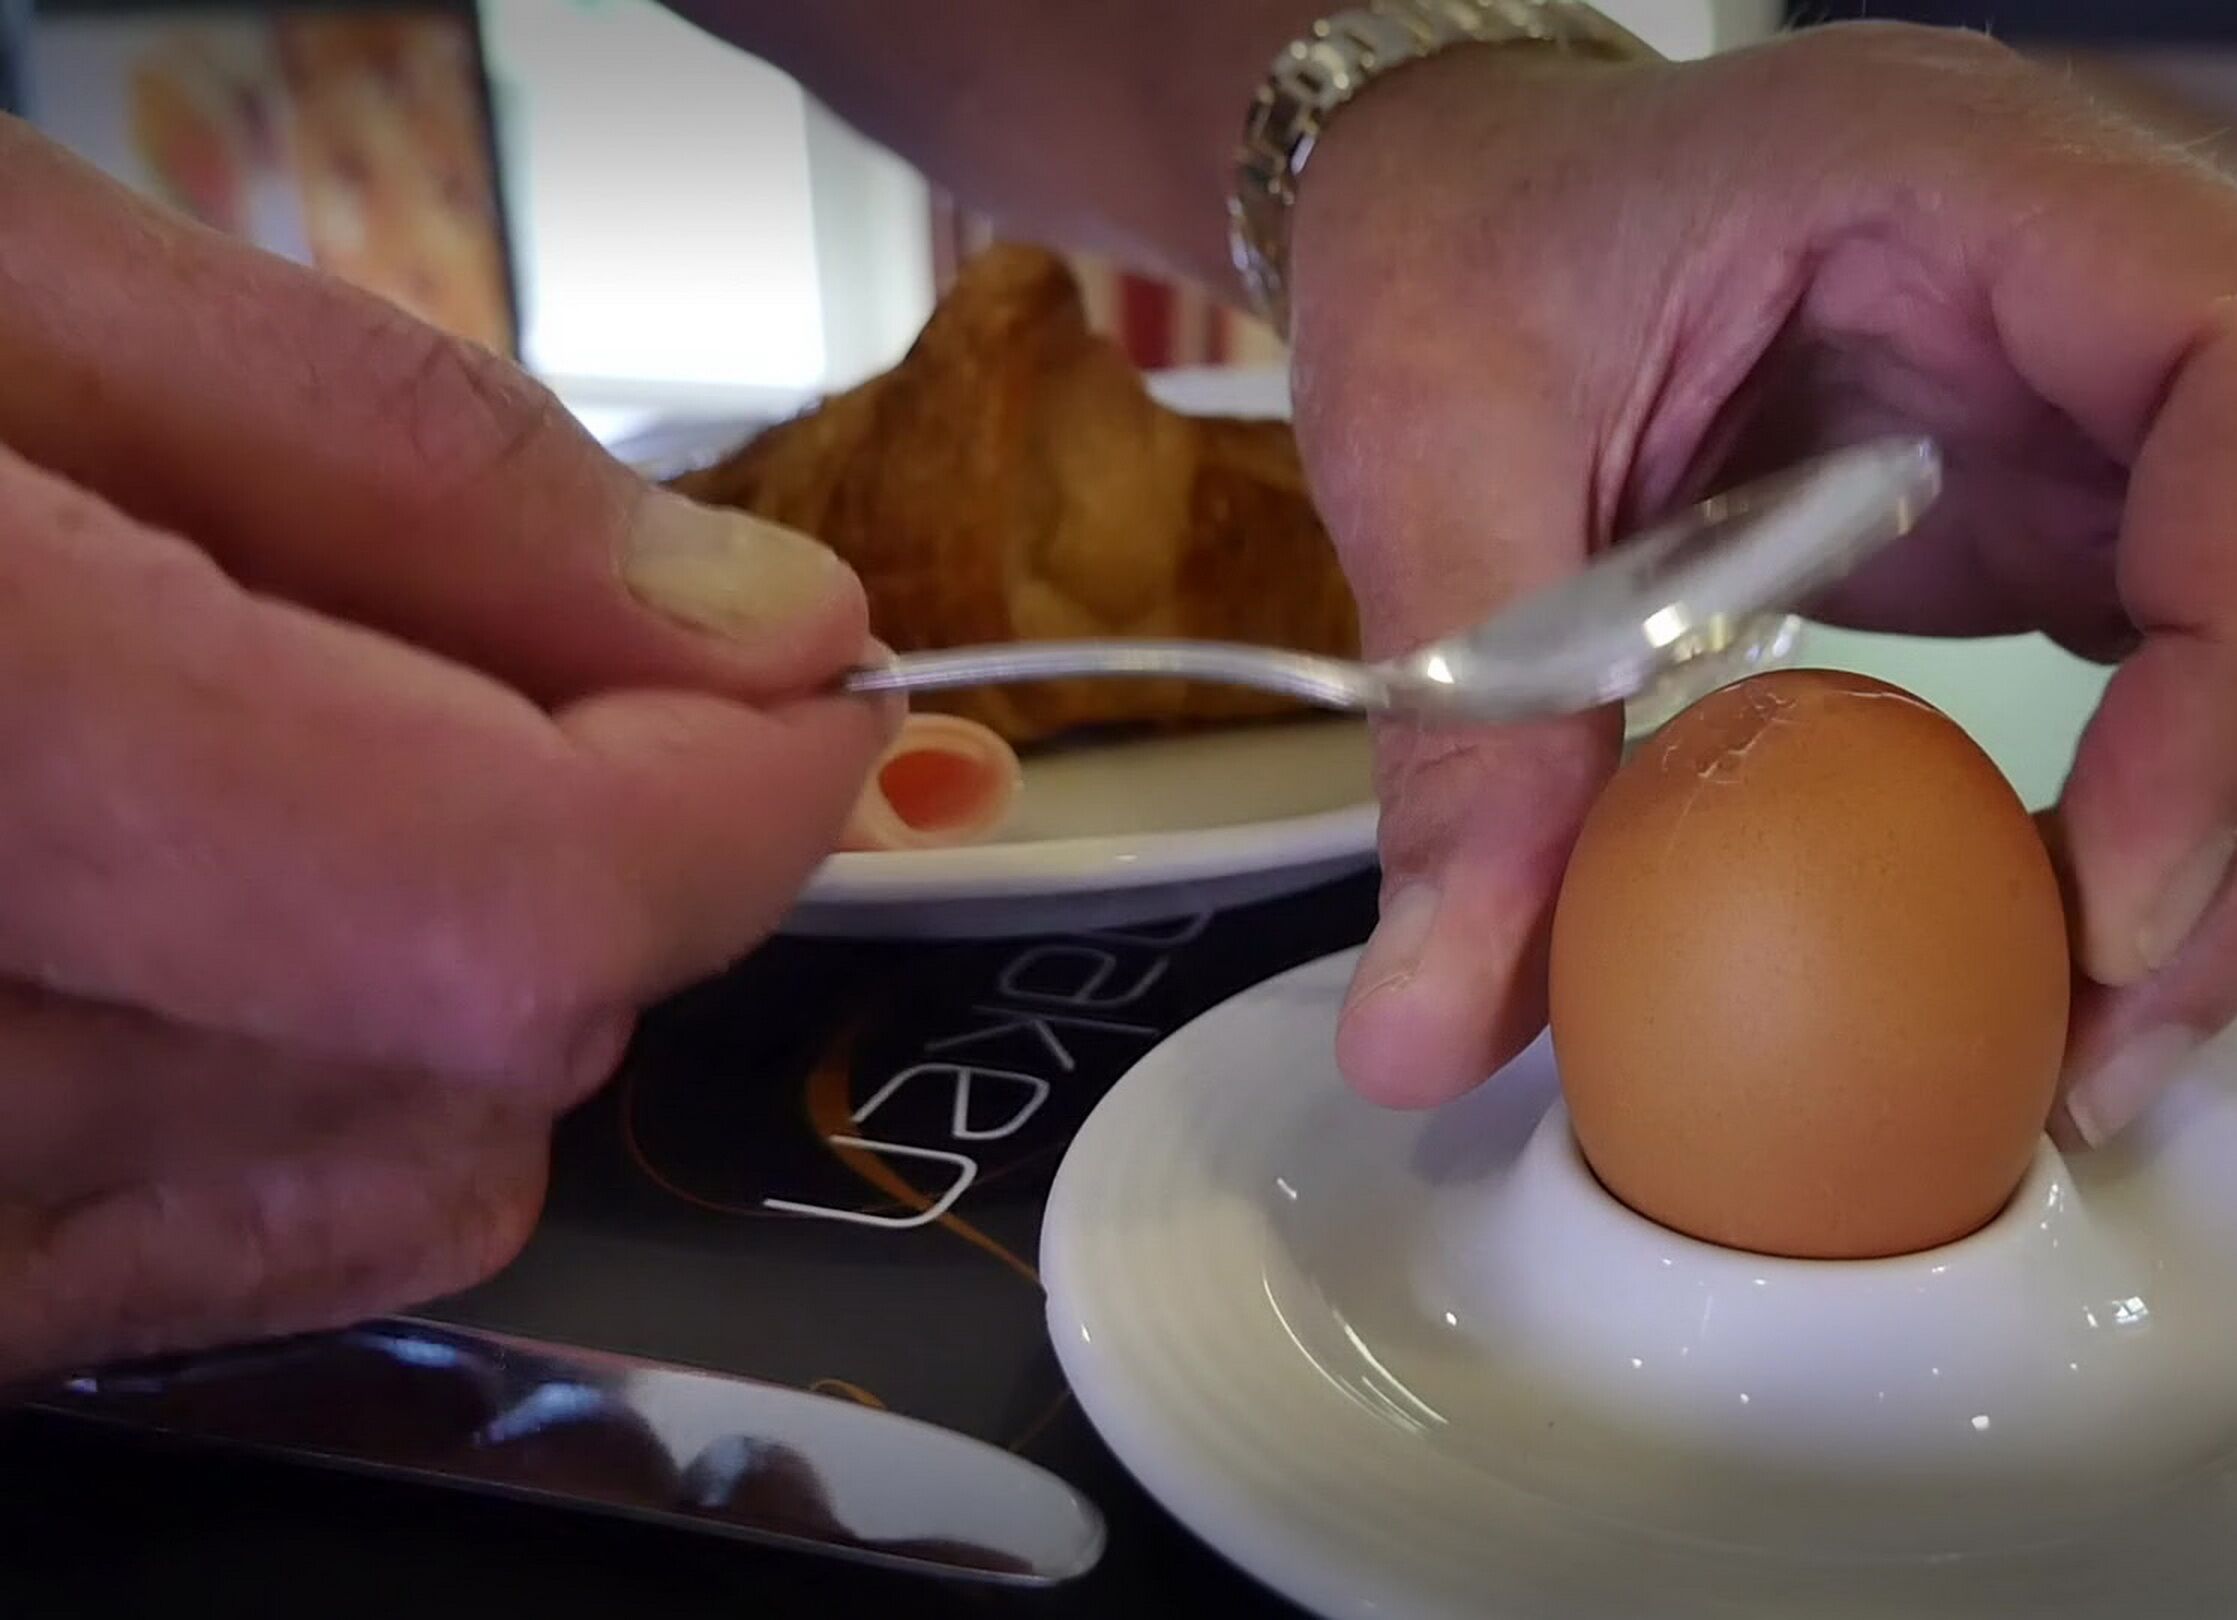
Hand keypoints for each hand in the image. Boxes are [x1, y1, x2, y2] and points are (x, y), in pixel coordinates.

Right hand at [0, 118, 888, 1378]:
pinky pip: (245, 1255)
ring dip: (439, 948)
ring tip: (236, 747)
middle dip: (574, 822)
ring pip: (407, 1159)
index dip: (730, 793)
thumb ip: (399, 467)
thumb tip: (757, 631)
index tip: (803, 688)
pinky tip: (200, 920)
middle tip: (434, 645)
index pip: (508, 903)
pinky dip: (317, 1087)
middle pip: (485, 1034)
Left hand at [1284, 22, 2236, 1145]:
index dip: (2228, 648)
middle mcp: (2064, 277)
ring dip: (2204, 823)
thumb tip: (1420, 1039)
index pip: (2226, 372)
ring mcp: (2070, 394)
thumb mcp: (1436, 472)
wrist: (1448, 199)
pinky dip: (2139, 805)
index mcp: (1958, 183)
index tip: (2109, 885)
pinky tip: (2048, 939)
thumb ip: (1466, 752)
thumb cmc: (1449, 253)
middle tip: (2114, 1022)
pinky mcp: (2035, 499)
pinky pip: (2167, 651)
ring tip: (2089, 1028)